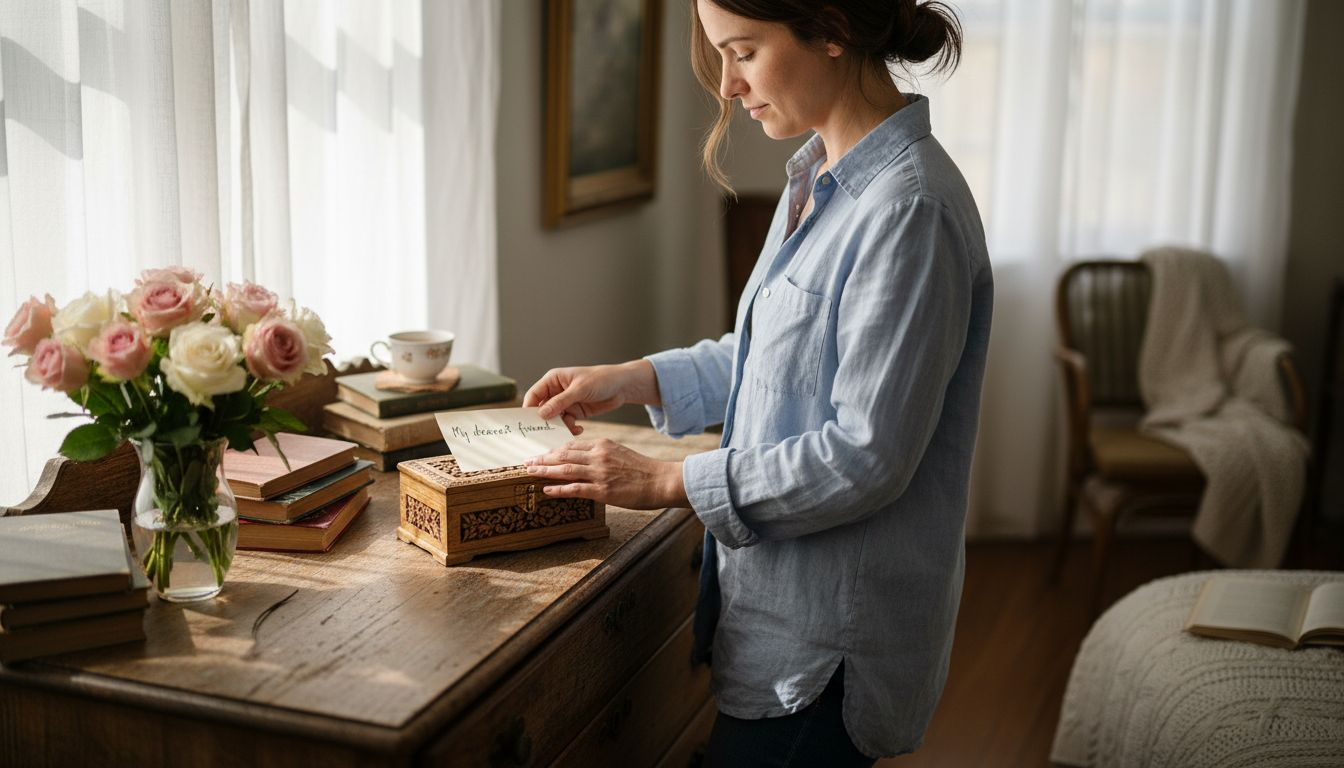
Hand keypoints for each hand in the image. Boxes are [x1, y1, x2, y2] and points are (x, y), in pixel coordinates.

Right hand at [523, 361, 658, 434]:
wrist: (622, 386)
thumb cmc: (600, 379)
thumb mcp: (579, 389)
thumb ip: (560, 402)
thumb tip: (541, 414)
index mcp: (553, 380)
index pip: (534, 395)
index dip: (529, 409)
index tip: (528, 423)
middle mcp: (556, 391)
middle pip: (542, 409)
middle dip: (545, 421)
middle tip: (546, 433)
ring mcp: (566, 403)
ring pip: (554, 419)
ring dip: (560, 426)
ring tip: (570, 429)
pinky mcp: (575, 412)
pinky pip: (566, 423)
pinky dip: (570, 428)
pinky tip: (579, 429)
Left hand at [524, 438, 688, 509]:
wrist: (660, 480)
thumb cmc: (643, 469)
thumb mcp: (621, 453)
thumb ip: (602, 454)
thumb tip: (585, 459)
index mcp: (602, 444)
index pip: (571, 446)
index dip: (554, 450)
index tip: (542, 454)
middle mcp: (598, 456)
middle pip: (564, 455)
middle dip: (543, 459)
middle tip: (528, 461)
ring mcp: (599, 473)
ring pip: (565, 469)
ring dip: (545, 471)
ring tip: (530, 472)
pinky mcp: (603, 490)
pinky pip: (575, 489)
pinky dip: (559, 489)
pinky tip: (547, 490)